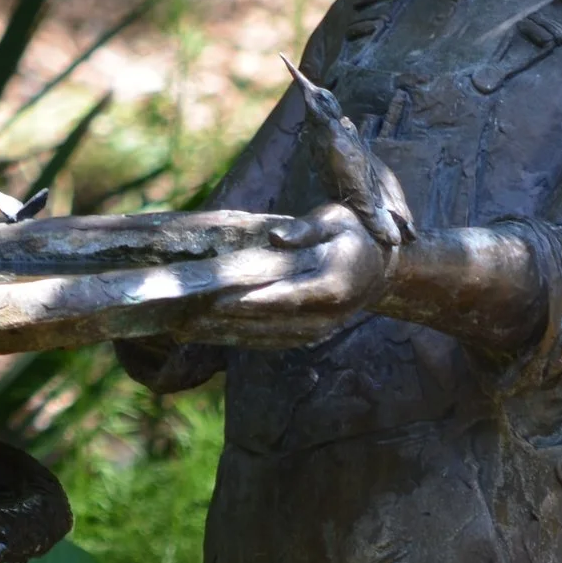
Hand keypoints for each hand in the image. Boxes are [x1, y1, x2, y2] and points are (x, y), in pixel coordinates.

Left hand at [177, 203, 395, 348]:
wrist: (379, 271)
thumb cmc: (354, 236)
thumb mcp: (336, 220)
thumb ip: (306, 230)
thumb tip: (275, 238)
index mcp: (331, 284)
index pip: (281, 296)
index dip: (246, 300)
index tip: (212, 299)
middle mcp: (324, 315)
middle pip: (266, 322)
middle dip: (224, 320)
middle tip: (183, 316)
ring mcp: (317, 331)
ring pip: (264, 337)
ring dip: (225, 334)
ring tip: (185, 328)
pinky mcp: (307, 337)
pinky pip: (270, 342)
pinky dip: (240, 339)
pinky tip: (211, 334)